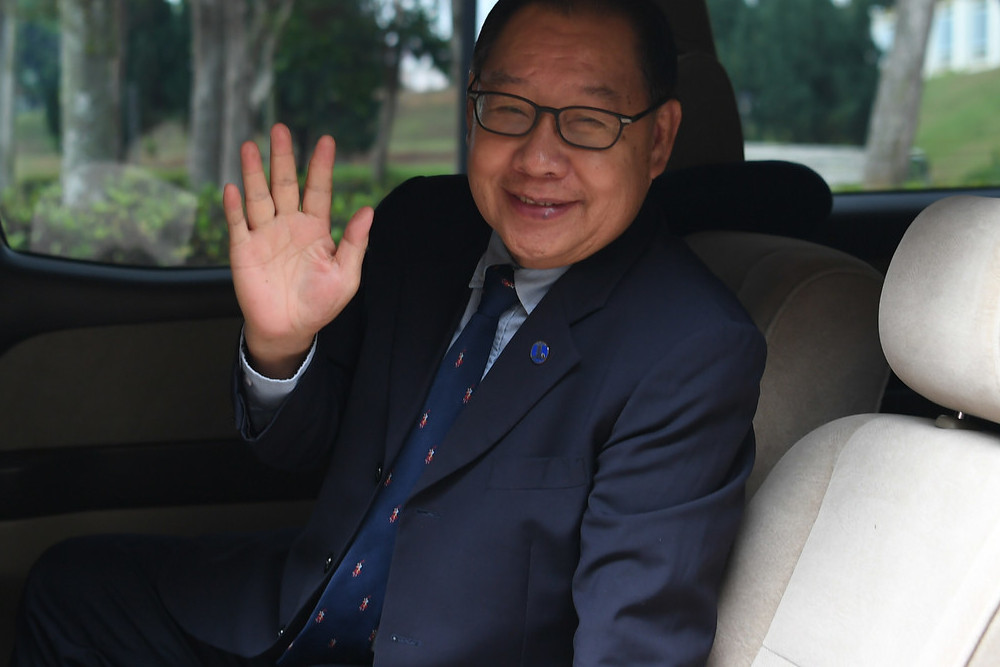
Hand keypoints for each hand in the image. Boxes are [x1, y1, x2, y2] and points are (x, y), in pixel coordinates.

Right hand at [224, 123, 372, 378]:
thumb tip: (368, 210)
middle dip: (284, 157)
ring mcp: (265, 235)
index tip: (326, 140)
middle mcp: (289, 225)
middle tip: (281, 129)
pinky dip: (235, 207)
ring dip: (255, 172)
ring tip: (252, 145)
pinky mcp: (244, 251)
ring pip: (259, 196)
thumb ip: (354, 243)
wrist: (289, 330)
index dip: (321, 166)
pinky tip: (233, 187)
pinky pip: (238, 224)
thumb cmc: (320, 304)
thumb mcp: (346, 275)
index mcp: (315, 229)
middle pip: (286, 184)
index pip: (318, 190)